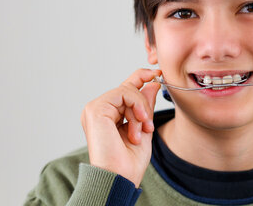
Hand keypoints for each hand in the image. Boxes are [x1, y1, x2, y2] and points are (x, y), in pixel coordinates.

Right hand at [80, 68, 161, 186]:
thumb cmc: (129, 161)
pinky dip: (137, 106)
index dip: (141, 77)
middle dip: (144, 105)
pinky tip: (139, 124)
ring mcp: (95, 108)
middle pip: (128, 88)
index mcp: (108, 115)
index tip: (157, 75)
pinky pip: (123, 94)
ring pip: (127, 91)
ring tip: (142, 130)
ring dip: (141, 110)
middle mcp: (100, 110)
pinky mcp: (95, 109)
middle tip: (148, 126)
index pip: (125, 89)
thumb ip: (146, 106)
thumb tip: (152, 84)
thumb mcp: (144, 128)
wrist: (120, 178)